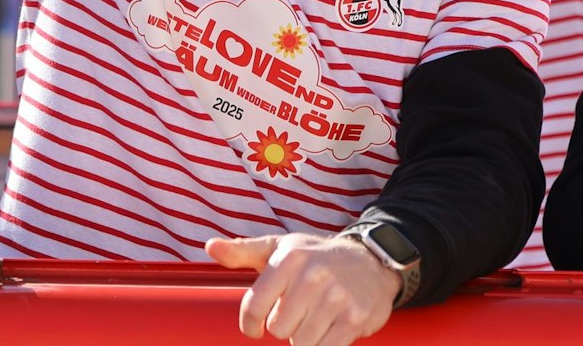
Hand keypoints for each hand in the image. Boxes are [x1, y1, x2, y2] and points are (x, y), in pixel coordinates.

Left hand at [207, 232, 399, 345]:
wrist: (373, 259)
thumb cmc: (317, 258)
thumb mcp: (281, 248)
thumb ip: (243, 251)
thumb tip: (210, 247)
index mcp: (289, 259)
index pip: (254, 307)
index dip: (251, 325)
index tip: (256, 328)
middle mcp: (312, 275)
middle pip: (278, 328)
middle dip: (287, 326)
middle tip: (301, 311)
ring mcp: (336, 297)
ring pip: (301, 342)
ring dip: (307, 337)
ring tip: (318, 318)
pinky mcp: (354, 318)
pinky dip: (325, 345)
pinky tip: (331, 329)